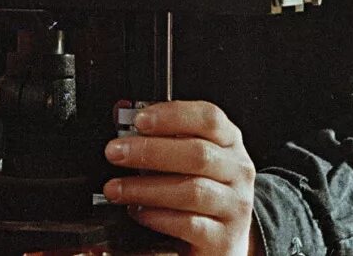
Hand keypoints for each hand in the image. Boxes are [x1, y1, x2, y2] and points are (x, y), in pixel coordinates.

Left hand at [103, 101, 262, 255]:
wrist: (224, 239)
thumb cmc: (201, 189)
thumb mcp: (188, 157)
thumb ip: (159, 134)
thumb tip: (122, 112)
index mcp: (229, 142)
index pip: (208, 118)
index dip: (173, 115)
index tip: (139, 120)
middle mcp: (237, 171)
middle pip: (198, 153)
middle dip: (149, 151)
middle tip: (115, 153)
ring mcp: (234, 206)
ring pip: (192, 191)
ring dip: (146, 187)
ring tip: (117, 188)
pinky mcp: (224, 238)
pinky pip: (189, 224)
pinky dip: (158, 217)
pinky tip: (138, 212)